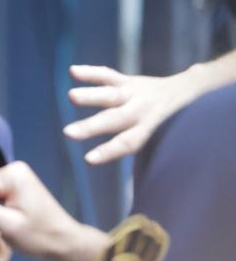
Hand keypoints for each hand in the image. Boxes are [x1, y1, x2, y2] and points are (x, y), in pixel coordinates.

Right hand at [0, 161, 106, 260]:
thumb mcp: (8, 226)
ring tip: (14, 222)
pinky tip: (16, 218)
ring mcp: (15, 176)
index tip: (3, 221)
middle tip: (9, 223)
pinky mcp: (15, 185)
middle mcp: (13, 169)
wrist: (64, 241)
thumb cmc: (39, 237)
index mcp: (12, 174)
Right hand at [64, 64, 210, 164]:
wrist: (191, 91)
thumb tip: (137, 189)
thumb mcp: (165, 142)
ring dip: (91, 95)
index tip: (88, 159)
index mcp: (149, 129)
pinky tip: (72, 71)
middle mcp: (141, 110)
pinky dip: (91, 72)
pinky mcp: (128, 81)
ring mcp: (134, 93)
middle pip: (114, 119)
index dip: (108, 152)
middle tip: (69, 133)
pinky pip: (108, 75)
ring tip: (72, 96)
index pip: (127, 142)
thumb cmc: (172, 127)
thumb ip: (147, 154)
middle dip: (91, 126)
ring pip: (111, 94)